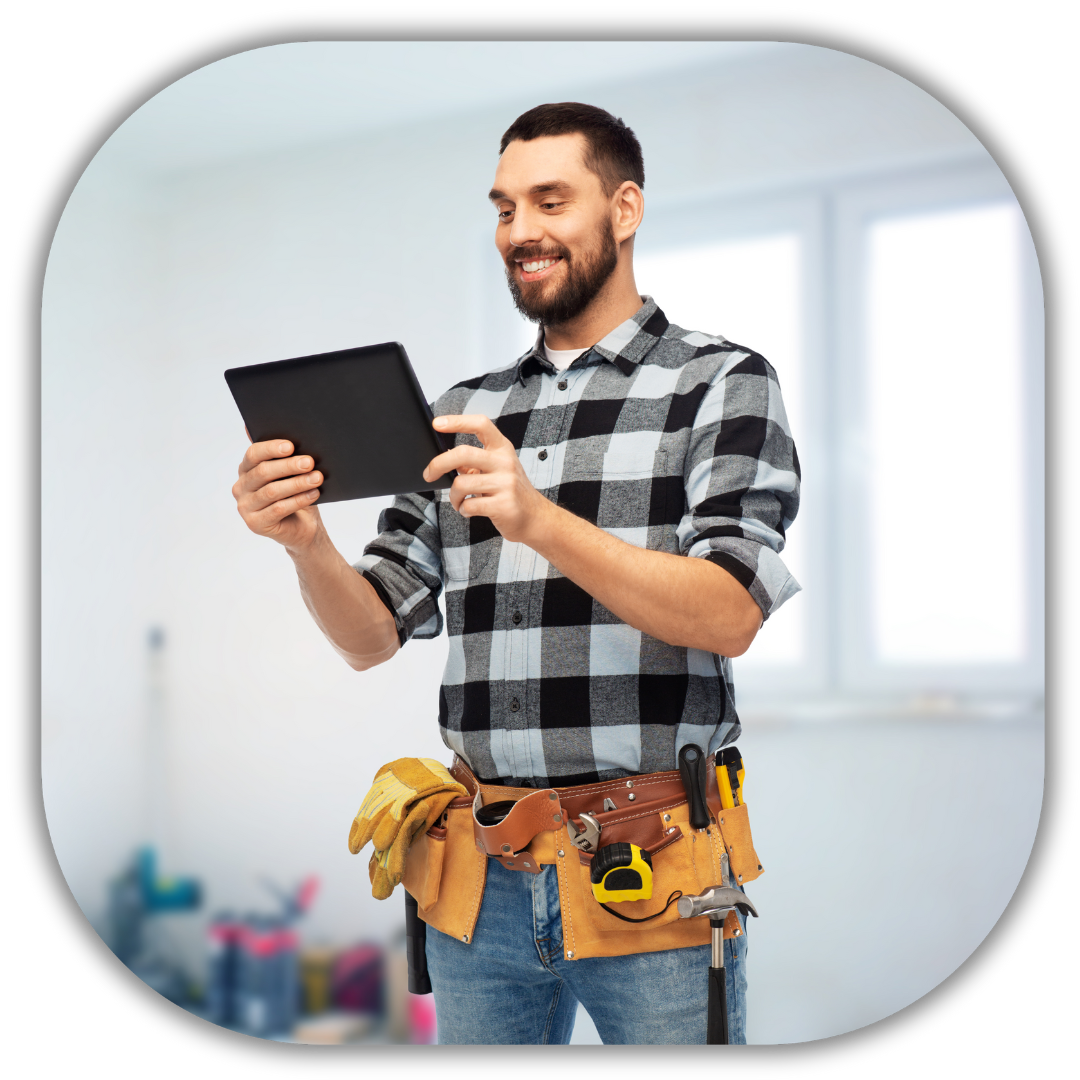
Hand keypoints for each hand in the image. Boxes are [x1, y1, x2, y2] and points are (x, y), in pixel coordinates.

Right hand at [232, 433, 324, 551]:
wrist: (302, 527)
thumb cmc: (296, 494)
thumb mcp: (290, 473)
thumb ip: (284, 455)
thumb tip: (288, 427)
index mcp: (246, 469)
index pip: (253, 454)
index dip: (271, 448)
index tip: (291, 446)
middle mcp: (241, 487)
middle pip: (263, 472)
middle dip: (289, 466)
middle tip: (309, 462)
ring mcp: (245, 507)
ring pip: (271, 491)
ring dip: (297, 483)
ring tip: (317, 478)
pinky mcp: (255, 524)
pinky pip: (278, 509)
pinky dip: (298, 500)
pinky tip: (313, 494)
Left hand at [422, 415, 553, 544]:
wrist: (534, 517)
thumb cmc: (510, 491)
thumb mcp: (495, 470)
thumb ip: (473, 462)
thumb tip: (444, 457)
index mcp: (502, 449)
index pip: (480, 424)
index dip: (457, 421)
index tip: (437, 424)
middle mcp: (505, 462)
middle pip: (463, 453)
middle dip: (438, 464)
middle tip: (429, 474)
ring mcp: (506, 483)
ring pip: (461, 484)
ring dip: (453, 496)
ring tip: (458, 501)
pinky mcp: (504, 505)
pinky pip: (470, 505)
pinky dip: (463, 509)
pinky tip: (469, 510)